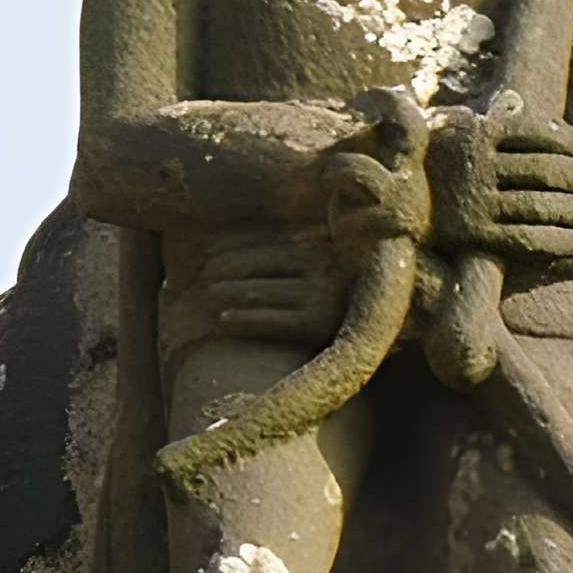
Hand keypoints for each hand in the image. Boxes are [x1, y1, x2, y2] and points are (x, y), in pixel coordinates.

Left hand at [193, 230, 347, 346]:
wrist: (370, 332)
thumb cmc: (332, 294)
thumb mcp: (316, 265)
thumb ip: (286, 251)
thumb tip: (233, 242)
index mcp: (319, 245)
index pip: (265, 240)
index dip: (232, 244)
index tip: (209, 250)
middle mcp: (321, 267)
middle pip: (259, 263)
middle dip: (225, 268)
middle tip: (201, 275)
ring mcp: (320, 295)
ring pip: (259, 291)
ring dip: (228, 292)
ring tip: (208, 295)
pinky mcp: (315, 325)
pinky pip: (269, 320)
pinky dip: (243, 319)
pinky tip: (223, 320)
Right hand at [428, 101, 572, 260]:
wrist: (392, 201)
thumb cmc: (437, 162)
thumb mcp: (456, 128)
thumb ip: (490, 119)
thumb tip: (520, 102)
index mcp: (480, 133)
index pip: (542, 134)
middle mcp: (479, 166)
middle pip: (548, 171)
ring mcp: (476, 202)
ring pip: (542, 206)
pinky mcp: (475, 236)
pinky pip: (526, 238)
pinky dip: (557, 240)